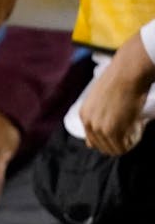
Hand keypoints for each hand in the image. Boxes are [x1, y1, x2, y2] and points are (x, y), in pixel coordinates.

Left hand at [80, 32, 154, 155]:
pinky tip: (139, 124)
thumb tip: (89, 145)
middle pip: (104, 147)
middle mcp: (88, 123)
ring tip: (136, 124)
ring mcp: (99, 127)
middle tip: (133, 128)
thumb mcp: (98, 101)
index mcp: (84, 115)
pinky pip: (124, 146)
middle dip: (120, 142)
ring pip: (115, 149)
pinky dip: (134, 140)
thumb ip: (94, 120)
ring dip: (128, 141)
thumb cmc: (118, 83)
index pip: (94, 141)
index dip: (111, 140)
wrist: (127, 74)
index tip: (124, 132)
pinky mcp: (112, 130)